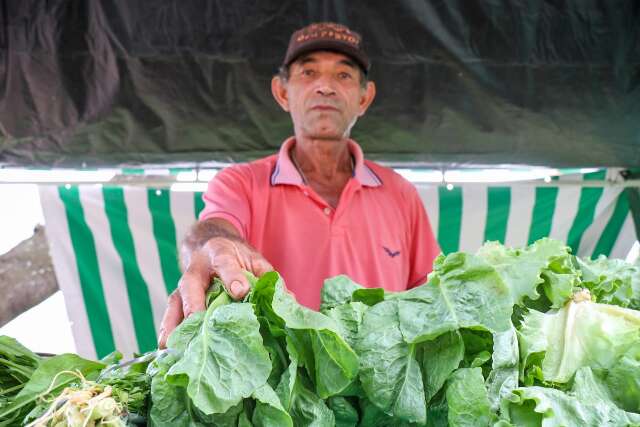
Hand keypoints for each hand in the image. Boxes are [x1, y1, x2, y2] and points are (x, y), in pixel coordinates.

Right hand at [158, 237, 272, 347]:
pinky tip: (167, 348)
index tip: (239, 291)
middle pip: (191, 284)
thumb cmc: (236, 256)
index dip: (231, 277)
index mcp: (219, 252)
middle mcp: (197, 268)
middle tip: (199, 323)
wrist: (209, 244)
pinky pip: (170, 313)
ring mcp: (184, 284)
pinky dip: (167, 329)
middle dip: (194, 304)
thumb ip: (268, 278)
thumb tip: (288, 301)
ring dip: (173, 323)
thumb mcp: (255, 260)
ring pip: (176, 302)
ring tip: (174, 345)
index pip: (225, 263)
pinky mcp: (178, 298)